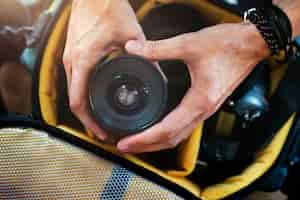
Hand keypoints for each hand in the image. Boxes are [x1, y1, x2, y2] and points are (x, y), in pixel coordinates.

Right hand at [63, 0, 144, 139]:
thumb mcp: (131, 34)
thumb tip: (157, 75)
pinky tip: (96, 98)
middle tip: (104, 131)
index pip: (79, 102)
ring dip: (86, 109)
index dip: (89, 123)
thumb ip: (145, 55)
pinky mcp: (73, 54)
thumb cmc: (106, 7)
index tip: (102, 132)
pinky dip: (84, 94)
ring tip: (100, 119)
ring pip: (73, 92)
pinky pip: (75, 81)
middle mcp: (71, 62)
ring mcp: (69, 58)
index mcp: (83, 60)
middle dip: (88, 120)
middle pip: (74, 102)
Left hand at [117, 23, 269, 152]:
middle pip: (171, 139)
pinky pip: (184, 126)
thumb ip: (158, 48)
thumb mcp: (189, 44)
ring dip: (156, 142)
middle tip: (124, 147)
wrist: (253, 44)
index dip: (143, 139)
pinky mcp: (206, 104)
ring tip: (137, 141)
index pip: (166, 129)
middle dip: (146, 146)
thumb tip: (133, 49)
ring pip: (178, 135)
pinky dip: (167, 132)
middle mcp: (203, 111)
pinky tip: (157, 128)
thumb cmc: (228, 45)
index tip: (125, 143)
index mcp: (199, 101)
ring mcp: (206, 110)